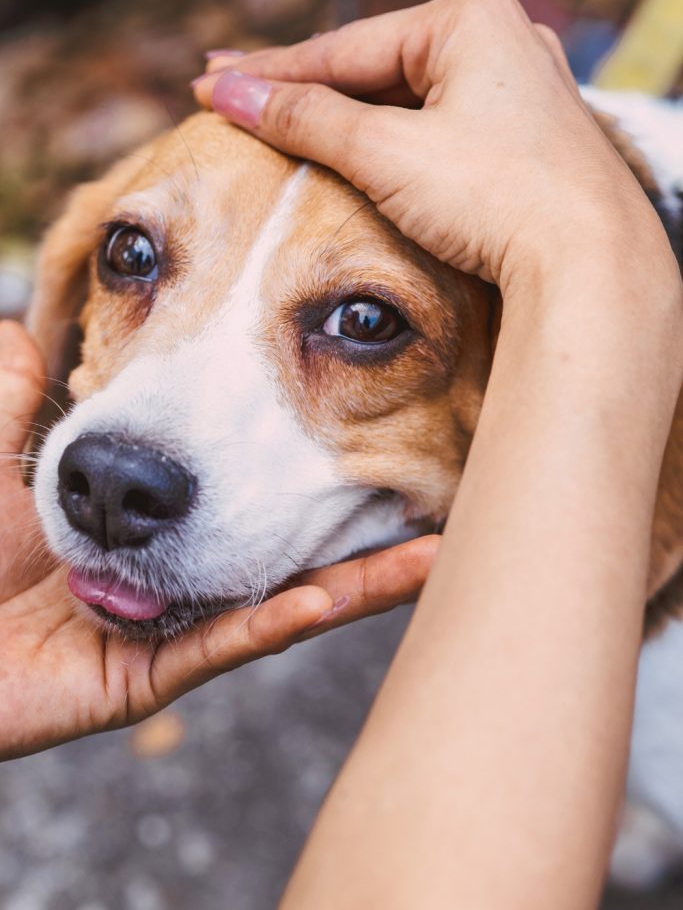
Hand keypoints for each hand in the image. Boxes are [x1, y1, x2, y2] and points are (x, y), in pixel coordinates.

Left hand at [0, 321, 435, 759]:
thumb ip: (17, 390)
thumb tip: (34, 326)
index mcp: (134, 512)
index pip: (231, 471)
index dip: (293, 432)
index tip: (352, 376)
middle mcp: (161, 566)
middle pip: (276, 535)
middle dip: (351, 502)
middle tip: (433, 464)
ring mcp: (157, 625)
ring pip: (273, 599)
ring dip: (354, 575)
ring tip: (430, 543)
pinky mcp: (136, 679)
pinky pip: (221, 647)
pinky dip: (280, 619)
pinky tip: (336, 595)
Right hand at [194, 0, 673, 292]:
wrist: (589, 265)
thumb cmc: (497, 195)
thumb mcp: (388, 152)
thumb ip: (306, 119)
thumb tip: (231, 95)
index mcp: (472, 18)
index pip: (345, 47)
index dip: (270, 71)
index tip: (209, 85)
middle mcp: (501, 42)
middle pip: (374, 70)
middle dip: (302, 88)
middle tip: (232, 93)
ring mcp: (515, 94)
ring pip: (406, 103)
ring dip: (342, 119)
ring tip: (279, 124)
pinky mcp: (522, 142)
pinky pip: (436, 132)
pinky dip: (388, 145)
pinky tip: (352, 150)